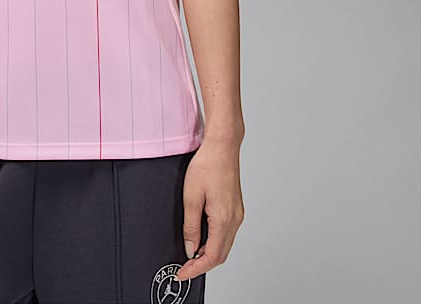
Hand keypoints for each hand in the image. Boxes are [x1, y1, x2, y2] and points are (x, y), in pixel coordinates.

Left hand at [174, 137, 244, 281]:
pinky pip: (227, 233)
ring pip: (225, 245)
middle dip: (202, 265)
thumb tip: (191, 248)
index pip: (212, 256)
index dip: (196, 269)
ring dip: (209, 253)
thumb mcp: (191, 196)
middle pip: (221, 254)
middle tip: (184, 267)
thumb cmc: (207, 165)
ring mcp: (238, 214)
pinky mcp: (236, 208)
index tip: (183, 274)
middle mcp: (235, 219)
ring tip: (191, 255)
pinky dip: (215, 241)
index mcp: (224, 219)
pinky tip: (203, 238)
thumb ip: (190, 225)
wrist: (222, 147)